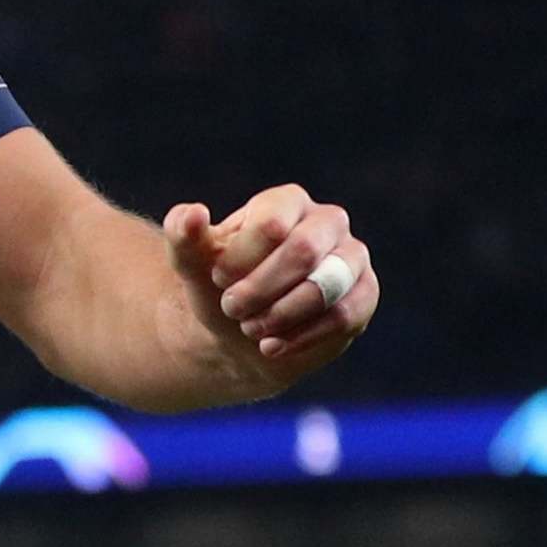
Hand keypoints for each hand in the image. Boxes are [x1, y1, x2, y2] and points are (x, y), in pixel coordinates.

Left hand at [163, 183, 376, 386]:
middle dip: (262, 288)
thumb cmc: (219, 286)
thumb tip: (192, 213)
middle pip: (304, 251)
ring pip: (326, 287)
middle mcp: (327, 221)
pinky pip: (344, 316)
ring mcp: (352, 258)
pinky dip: (302, 336)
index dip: (241, 259)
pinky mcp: (364, 294)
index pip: (272, 224)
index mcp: (287, 201)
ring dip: (281, 314)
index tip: (218, 280)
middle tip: (233, 308)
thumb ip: (182, 233)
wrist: (242, 330)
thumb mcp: (191, 261)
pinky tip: (272, 345)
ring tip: (251, 327)